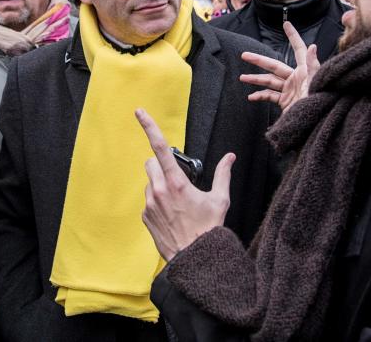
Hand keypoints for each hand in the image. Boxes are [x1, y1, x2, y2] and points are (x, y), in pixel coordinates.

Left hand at [135, 108, 233, 260]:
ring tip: (177, 202)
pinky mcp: (145, 216)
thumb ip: (223, 174)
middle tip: (177, 178)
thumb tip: (230, 157)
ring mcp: (150, 204)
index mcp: (177, 182)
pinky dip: (158, 201)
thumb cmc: (209, 229)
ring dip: (160, 184)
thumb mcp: (220, 200)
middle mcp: (159, 191)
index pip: (160, 147)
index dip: (149, 127)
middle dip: (161, 165)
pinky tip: (172, 214)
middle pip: (151, 163)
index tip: (140, 112)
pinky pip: (149, 200)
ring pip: (150, 182)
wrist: (195, 259)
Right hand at [239, 21, 319, 111]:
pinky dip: (260, 96)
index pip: (298, 49)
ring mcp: (290, 90)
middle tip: (244, 55)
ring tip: (242, 78)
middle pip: (275, 66)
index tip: (286, 24)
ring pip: (269, 81)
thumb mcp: (315, 85)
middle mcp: (296, 79)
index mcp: (305, 72)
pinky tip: (251, 97)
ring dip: (255, 79)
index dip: (293, 36)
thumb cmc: (318, 105)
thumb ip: (312, 66)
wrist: (314, 127)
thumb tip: (312, 46)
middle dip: (259, 60)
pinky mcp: (286, 102)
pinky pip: (270, 96)